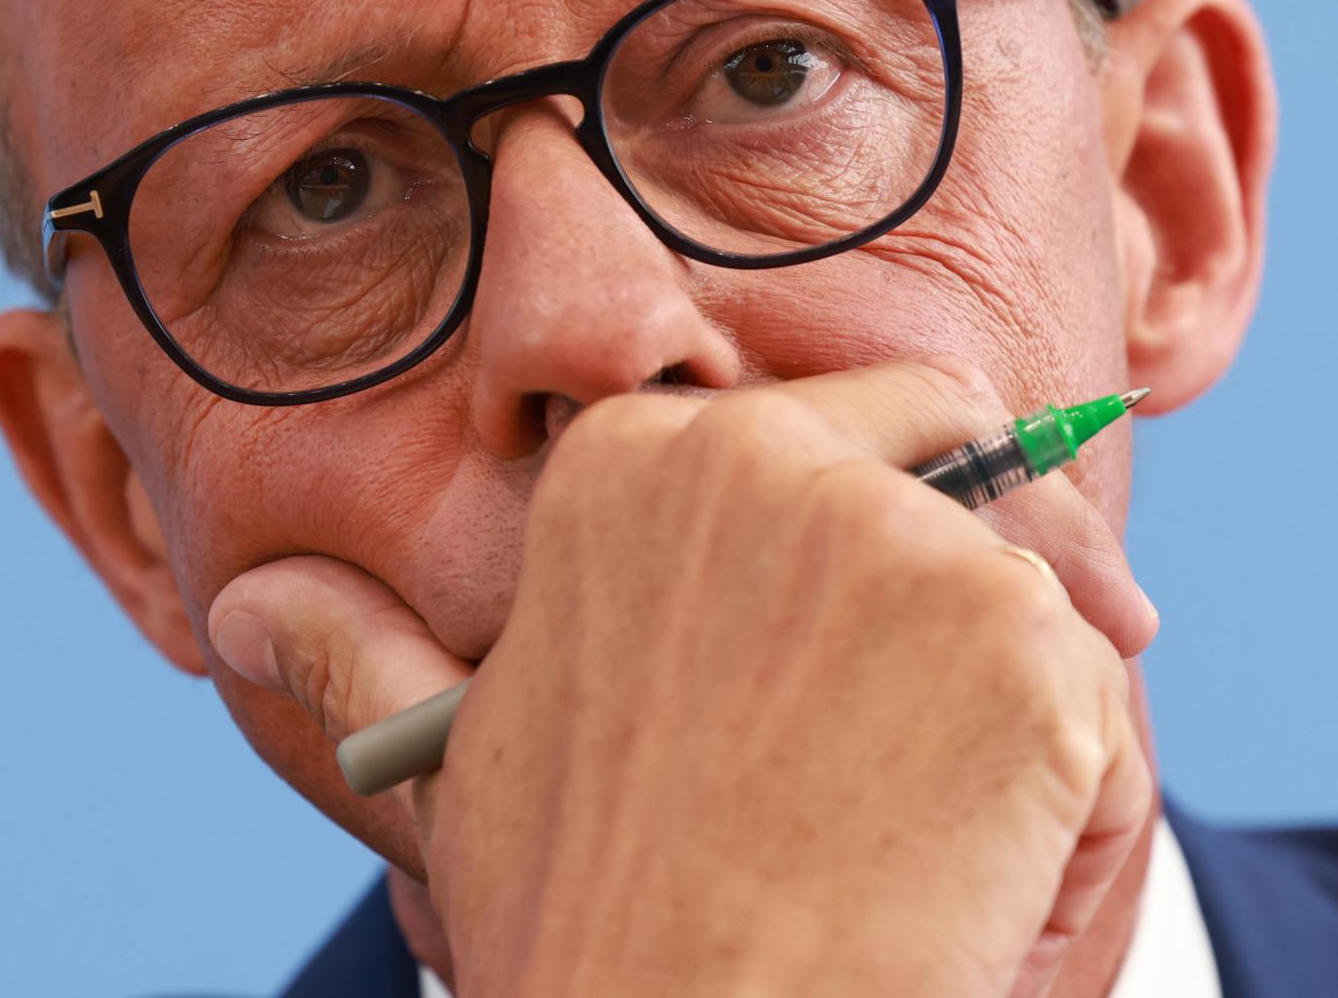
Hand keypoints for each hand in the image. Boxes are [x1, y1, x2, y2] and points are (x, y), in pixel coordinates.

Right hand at [208, 358, 1157, 997]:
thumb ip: (365, 661)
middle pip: (961, 476)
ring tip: (909, 853)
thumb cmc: (579, 916)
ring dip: (1013, 733)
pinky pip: (1096, 705)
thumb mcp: (459, 770)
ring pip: (1038, 604)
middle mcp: (766, 458)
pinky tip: (967, 885)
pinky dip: (1068, 805)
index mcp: (637, 462)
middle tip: (954, 739)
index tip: (890, 624)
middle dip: (987, 597)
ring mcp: (903, 541)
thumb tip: (241, 613)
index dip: (888, 526)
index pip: (844, 422)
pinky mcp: (1020, 643)